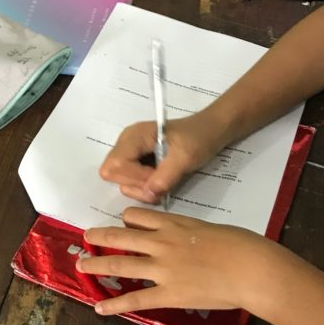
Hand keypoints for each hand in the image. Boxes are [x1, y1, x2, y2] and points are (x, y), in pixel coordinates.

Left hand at [77, 208, 300, 316]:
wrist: (252, 268)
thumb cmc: (243, 245)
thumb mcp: (213, 228)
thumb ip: (193, 232)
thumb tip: (190, 238)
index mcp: (175, 224)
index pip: (140, 216)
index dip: (127, 219)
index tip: (121, 222)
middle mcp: (162, 242)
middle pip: (122, 236)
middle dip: (101, 236)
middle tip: (86, 236)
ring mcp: (162, 268)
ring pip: (120, 263)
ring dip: (97, 264)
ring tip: (81, 265)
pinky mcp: (168, 294)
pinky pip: (135, 299)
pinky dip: (115, 304)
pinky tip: (99, 307)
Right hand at [100, 112, 225, 203]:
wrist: (211, 131)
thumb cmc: (199, 137)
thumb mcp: (186, 157)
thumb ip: (166, 176)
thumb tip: (148, 194)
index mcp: (134, 136)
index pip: (115, 165)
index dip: (135, 178)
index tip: (158, 176)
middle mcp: (126, 143)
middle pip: (112, 173)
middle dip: (136, 184)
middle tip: (161, 181)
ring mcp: (130, 152)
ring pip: (120, 180)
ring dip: (141, 187)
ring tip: (163, 180)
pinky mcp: (136, 161)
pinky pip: (130, 180)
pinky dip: (144, 186)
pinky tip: (161, 179)